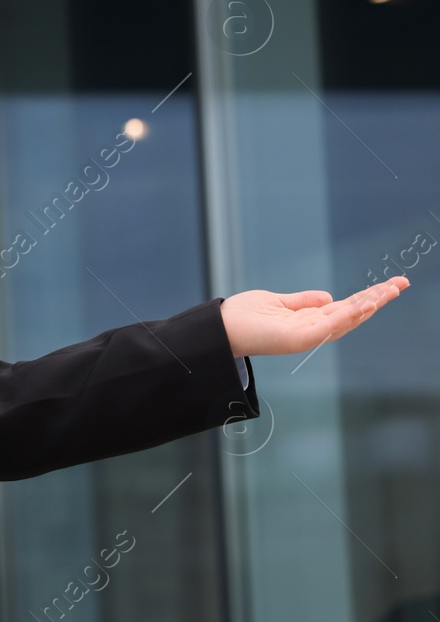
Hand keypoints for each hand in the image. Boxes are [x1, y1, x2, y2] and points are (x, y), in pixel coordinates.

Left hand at [219, 277, 409, 358]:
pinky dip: (349, 315)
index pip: (347, 307)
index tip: (391, 284)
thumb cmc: (245, 316)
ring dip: (370, 304)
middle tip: (401, 283)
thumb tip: (328, 296)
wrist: (220, 328)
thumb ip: (303, 301)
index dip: (369, 296)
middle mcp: (314, 329)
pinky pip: (330, 325)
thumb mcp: (278, 302)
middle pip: (354, 313)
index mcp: (310, 320)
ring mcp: (308, 335)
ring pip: (347, 319)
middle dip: (378, 298)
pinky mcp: (299, 338)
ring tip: (390, 291)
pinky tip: (366, 304)